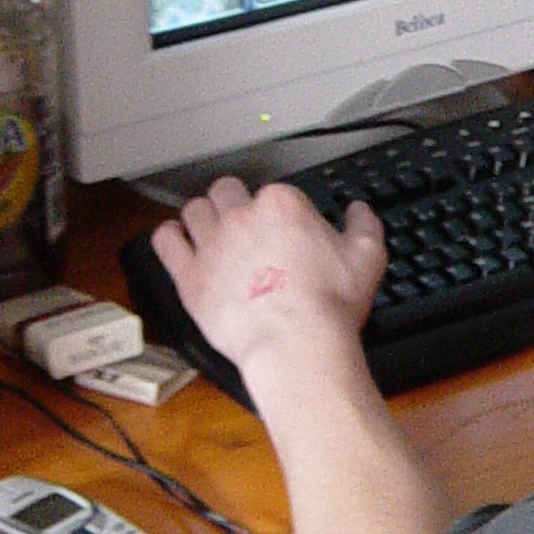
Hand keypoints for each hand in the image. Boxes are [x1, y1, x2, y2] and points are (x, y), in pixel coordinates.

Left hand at [151, 180, 386, 398]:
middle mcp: (242, 217)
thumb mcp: (367, 259)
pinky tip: (174, 239)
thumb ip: (364, 226)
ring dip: (201, 216)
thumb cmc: (328, 305)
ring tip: (208, 228)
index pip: (274, 192)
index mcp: (282, 205)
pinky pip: (166, 241)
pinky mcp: (190, 275)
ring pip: (194, 210)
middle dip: (233, 202)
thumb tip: (360, 212)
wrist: (295, 343)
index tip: (283, 228)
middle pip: (226, 191)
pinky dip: (168, 236)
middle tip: (241, 220)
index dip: (279, 210)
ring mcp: (212, 244)